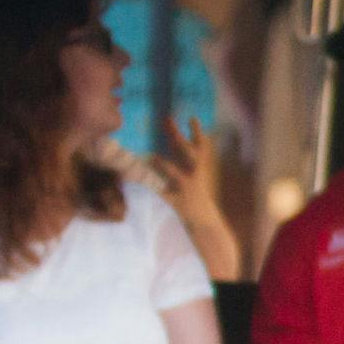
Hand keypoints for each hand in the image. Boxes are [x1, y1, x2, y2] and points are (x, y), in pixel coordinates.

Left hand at [150, 119, 241, 280]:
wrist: (206, 225)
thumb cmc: (197, 202)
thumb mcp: (194, 182)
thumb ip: (180, 167)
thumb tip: (158, 154)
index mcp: (200, 171)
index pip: (201, 148)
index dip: (197, 132)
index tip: (191, 117)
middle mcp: (196, 178)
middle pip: (189, 154)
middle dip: (178, 137)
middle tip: (166, 121)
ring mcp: (187, 190)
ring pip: (176, 174)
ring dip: (164, 165)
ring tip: (151, 156)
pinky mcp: (178, 204)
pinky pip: (162, 194)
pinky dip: (150, 187)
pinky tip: (137, 180)